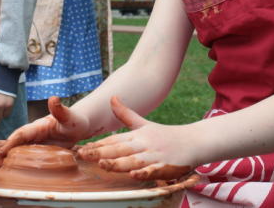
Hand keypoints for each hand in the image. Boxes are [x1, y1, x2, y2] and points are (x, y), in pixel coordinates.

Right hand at [0, 96, 88, 167]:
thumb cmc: (74, 120)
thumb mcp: (68, 116)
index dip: (11, 142)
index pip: (22, 134)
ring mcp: (34, 143)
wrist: (78, 125)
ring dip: (3, 157)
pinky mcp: (37, 151)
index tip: (2, 152)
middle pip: (14, 143)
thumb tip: (53, 98)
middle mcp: (33, 134)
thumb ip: (60, 110)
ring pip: (15, 150)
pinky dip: (11, 162)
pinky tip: (2, 168)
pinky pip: (23, 157)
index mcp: (37, 126)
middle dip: (1, 151)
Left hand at [77, 96, 194, 180]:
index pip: (113, 140)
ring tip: (103, 164)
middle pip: (119, 149)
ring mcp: (155, 155)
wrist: (194, 141)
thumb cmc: (166, 135)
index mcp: (137, 135)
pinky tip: (134, 175)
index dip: (96, 145)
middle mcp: (144, 144)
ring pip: (133, 160)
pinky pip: (154, 170)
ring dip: (118, 163)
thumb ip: (126, 114)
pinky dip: (144, 173)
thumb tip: (112, 98)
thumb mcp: (144, 124)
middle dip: (100, 153)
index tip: (79, 148)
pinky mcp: (166, 166)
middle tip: (83, 155)